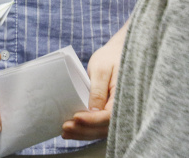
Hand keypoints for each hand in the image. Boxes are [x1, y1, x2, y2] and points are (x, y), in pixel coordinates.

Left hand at [62, 26, 126, 140]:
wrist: (117, 54)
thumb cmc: (110, 58)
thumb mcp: (102, 69)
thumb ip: (98, 90)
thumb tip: (92, 111)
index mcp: (124, 97)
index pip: (108, 116)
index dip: (92, 120)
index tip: (76, 117)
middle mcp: (122, 108)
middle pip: (104, 128)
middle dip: (84, 130)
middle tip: (65, 127)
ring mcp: (116, 112)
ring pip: (100, 130)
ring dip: (82, 133)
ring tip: (65, 132)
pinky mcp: (108, 112)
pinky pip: (99, 126)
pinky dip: (85, 130)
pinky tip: (72, 131)